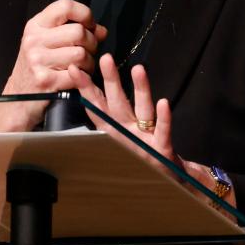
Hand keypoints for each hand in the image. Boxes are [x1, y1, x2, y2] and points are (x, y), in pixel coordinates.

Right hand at [0, 0, 106, 130]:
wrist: (17, 97)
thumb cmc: (35, 67)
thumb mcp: (47, 42)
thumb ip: (72, 31)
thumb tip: (101, 30)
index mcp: (35, 25)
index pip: (66, 6)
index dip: (85, 14)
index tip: (89, 25)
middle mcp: (34, 40)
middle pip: (78, 31)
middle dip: (91, 43)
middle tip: (87, 51)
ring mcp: (38, 60)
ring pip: (81, 53)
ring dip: (89, 62)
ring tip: (82, 66)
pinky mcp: (45, 80)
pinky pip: (78, 74)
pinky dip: (83, 77)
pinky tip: (77, 77)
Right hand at [72, 55, 237, 211]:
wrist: (169, 184)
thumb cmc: (146, 158)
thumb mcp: (126, 138)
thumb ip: (112, 119)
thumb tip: (93, 95)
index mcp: (116, 132)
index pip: (98, 107)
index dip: (86, 88)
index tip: (74, 69)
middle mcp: (127, 135)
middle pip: (117, 104)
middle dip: (110, 80)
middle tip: (105, 59)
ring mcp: (144, 142)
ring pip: (141, 111)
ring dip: (140, 89)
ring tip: (138, 69)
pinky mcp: (162, 150)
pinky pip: (163, 130)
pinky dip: (163, 117)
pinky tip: (163, 103)